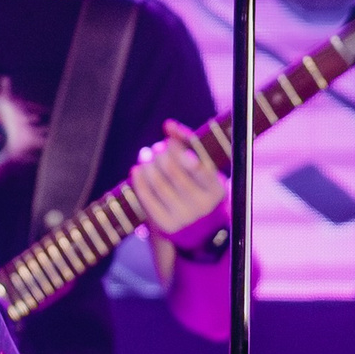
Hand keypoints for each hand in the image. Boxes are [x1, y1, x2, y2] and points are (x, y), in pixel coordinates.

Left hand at [131, 117, 226, 248]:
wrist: (198, 228)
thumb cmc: (199, 187)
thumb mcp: (203, 167)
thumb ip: (188, 143)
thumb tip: (169, 125)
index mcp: (216, 190)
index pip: (202, 170)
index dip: (183, 154)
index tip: (170, 142)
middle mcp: (202, 205)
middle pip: (174, 172)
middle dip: (162, 155)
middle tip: (158, 148)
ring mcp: (183, 217)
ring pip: (159, 184)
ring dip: (149, 165)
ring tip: (147, 156)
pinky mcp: (166, 225)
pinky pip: (147, 198)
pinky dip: (140, 181)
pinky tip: (138, 169)